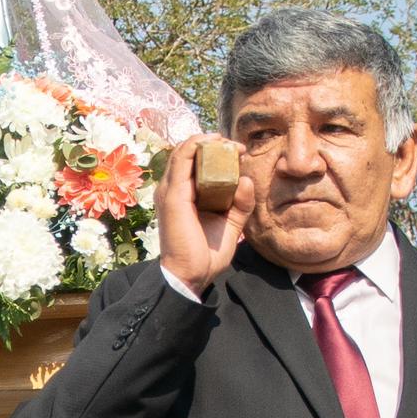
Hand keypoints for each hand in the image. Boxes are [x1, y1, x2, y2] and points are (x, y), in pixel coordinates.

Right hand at [153, 138, 244, 293]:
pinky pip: (182, 160)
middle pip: (188, 152)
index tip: (239, 152)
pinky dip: (197, 146)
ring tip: (228, 143)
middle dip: (213, 144)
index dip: (215, 151)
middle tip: (236, 147)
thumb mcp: (231, 223)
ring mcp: (170, 190)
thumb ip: (240, 203)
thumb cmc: (206, 253)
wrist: (191, 275)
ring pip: (183, 151)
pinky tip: (214, 144)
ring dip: (206, 142)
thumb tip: (247, 180)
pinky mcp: (173, 195)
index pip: (193, 162)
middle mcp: (173, 189)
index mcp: (184, 194)